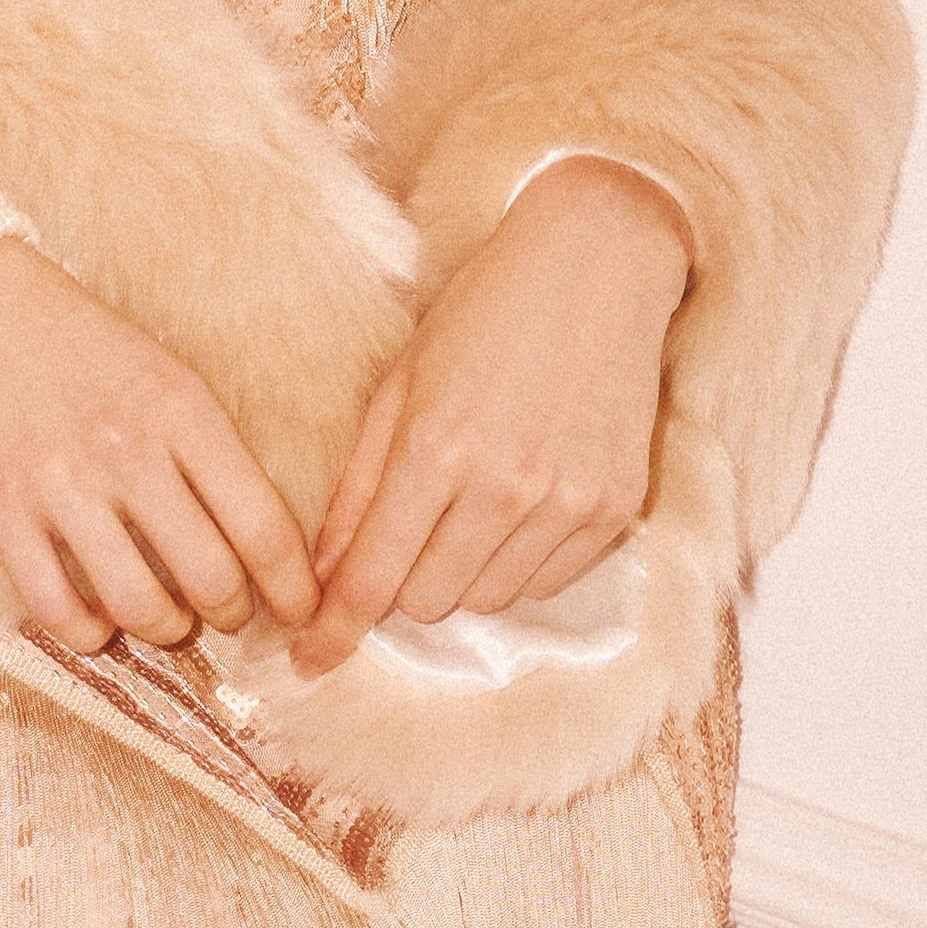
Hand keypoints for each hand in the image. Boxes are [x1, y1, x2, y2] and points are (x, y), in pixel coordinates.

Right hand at [0, 241, 320, 657]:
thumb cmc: (75, 340)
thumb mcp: (164, 373)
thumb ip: (207, 448)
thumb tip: (253, 539)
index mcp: (183, 411)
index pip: (263, 525)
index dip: (292, 588)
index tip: (300, 612)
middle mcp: (128, 450)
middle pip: (210, 578)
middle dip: (230, 615)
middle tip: (226, 614)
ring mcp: (61, 482)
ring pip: (139, 605)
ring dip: (163, 629)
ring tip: (164, 619)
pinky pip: (55, 607)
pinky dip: (87, 633)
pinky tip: (96, 620)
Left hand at [287, 159, 689, 677]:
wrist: (598, 263)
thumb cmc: (483, 313)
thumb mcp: (400, 384)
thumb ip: (360, 486)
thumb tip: (323, 575)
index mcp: (436, 448)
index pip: (372, 577)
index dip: (334, 630)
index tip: (310, 664)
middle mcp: (505, 486)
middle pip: (428, 602)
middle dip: (403, 581)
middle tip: (410, 526)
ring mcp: (568, 501)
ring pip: (488, 599)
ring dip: (461, 572)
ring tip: (470, 502)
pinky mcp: (616, 506)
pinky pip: (548, 582)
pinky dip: (519, 562)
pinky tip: (519, 502)